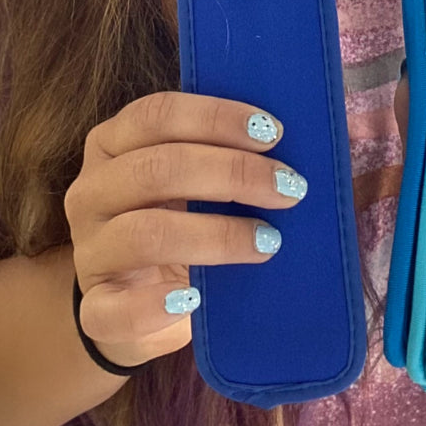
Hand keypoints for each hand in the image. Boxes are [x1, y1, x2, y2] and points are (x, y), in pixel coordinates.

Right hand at [64, 91, 307, 368]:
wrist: (132, 308)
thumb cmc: (182, 226)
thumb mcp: (199, 185)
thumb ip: (241, 155)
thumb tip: (336, 134)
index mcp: (113, 144)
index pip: (157, 114)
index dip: (216, 118)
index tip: (274, 133)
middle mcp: (91, 190)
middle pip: (156, 167)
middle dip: (232, 174)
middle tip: (291, 188)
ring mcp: (89, 252)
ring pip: (143, 232)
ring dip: (215, 234)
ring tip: (268, 242)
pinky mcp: (95, 311)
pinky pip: (116, 307)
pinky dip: (159, 303)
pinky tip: (196, 298)